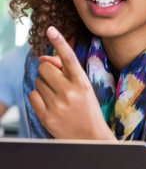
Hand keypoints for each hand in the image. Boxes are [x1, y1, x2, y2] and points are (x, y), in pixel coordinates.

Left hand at [29, 26, 115, 140]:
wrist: (90, 139)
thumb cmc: (88, 111)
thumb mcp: (84, 90)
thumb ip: (66, 72)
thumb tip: (43, 59)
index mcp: (83, 84)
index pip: (69, 58)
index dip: (59, 42)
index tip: (50, 29)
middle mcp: (70, 93)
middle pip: (45, 68)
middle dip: (48, 72)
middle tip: (58, 84)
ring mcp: (57, 105)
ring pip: (38, 81)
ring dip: (45, 86)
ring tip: (58, 99)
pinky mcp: (46, 116)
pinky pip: (33, 95)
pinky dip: (39, 98)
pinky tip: (51, 106)